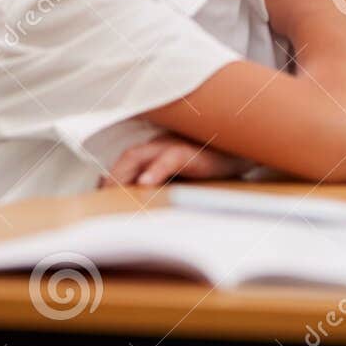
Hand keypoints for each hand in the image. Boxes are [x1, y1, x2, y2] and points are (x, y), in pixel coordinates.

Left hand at [101, 133, 247, 186]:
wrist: (245, 151)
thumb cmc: (215, 164)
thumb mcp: (185, 176)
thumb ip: (163, 182)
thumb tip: (141, 197)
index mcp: (158, 150)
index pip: (126, 162)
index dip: (111, 177)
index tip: (99, 197)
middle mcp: (162, 145)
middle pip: (127, 158)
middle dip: (111, 178)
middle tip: (101, 200)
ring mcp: (175, 145)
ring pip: (138, 155)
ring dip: (122, 174)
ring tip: (113, 192)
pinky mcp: (191, 151)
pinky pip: (169, 158)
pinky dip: (155, 169)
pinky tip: (146, 183)